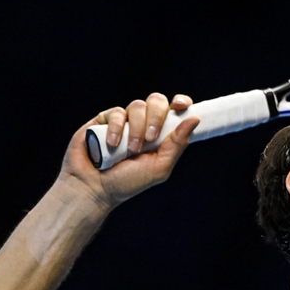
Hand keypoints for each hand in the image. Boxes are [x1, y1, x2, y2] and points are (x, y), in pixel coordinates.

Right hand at [60, 93, 199, 208]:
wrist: (94, 187)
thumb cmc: (128, 182)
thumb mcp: (159, 167)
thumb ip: (177, 144)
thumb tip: (194, 119)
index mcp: (161, 134)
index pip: (175, 110)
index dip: (181, 102)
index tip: (181, 106)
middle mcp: (144, 124)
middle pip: (157, 101)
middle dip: (156, 117)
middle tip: (150, 138)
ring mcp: (125, 120)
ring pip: (137, 106)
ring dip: (136, 128)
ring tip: (131, 149)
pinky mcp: (104, 119)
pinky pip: (116, 112)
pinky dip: (116, 127)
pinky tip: (112, 144)